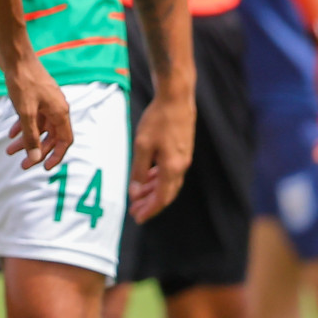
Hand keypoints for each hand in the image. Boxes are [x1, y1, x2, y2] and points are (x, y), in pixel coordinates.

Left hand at [2, 53, 72, 169]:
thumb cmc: (23, 81)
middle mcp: (56, 107)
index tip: (45, 169)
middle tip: (21, 164)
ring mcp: (45, 101)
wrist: (15, 55)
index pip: (64, 141)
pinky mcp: (34, 96)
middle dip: (36, 151)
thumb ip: (30, 136)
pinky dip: (22, 126)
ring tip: (9, 151)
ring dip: (26, 139)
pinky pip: (31, 117)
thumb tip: (34, 158)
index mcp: (60, 111)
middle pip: (50, 137)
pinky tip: (10, 133)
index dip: (56, 156)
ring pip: (38, 127)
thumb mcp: (26, 112)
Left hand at [128, 89, 193, 221]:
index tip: (138, 218)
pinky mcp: (181, 150)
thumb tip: (136, 191)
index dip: (150, 210)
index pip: (161, 198)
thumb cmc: (158, 120)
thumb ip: (139, 170)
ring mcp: (182, 158)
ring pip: (168, 183)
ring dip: (153, 192)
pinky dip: (158, 179)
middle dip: (150, 204)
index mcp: (172, 168)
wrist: (176, 99)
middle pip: (166, 193)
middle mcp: (181, 166)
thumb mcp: (143, 145)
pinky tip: (148, 179)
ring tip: (138, 198)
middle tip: (135, 211)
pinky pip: (169, 172)